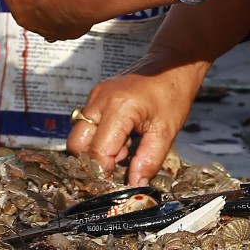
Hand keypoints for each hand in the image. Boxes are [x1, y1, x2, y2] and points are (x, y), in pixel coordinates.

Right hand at [67, 55, 207, 186]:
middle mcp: (100, 100)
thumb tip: (135, 185)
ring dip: (96, 150)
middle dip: (92, 162)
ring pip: (79, 135)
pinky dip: (99, 137)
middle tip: (117, 167)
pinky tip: (122, 137)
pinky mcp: (96, 95)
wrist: (171, 64)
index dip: (103, 173)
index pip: (97, 152)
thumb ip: (148, 161)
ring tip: (125, 148)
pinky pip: (87, 123)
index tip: (114, 185)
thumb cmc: (172, 94)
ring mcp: (95, 95)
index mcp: (118, 108)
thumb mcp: (166, 132)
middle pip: (77, 144)